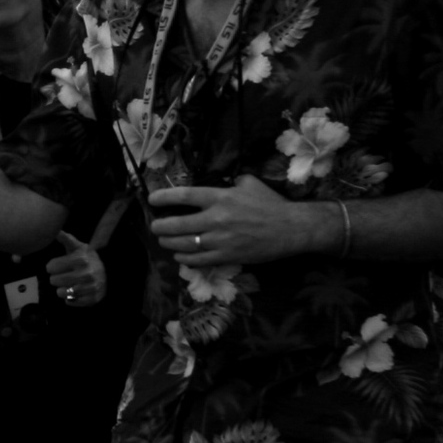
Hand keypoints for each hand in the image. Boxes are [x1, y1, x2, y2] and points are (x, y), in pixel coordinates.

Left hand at [47, 231, 106, 306]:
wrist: (110, 272)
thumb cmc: (88, 258)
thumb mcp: (79, 247)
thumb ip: (66, 239)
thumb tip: (56, 231)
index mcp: (81, 259)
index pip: (51, 267)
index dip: (52, 266)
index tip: (56, 266)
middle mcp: (86, 273)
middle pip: (54, 280)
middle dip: (55, 278)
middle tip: (62, 275)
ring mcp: (90, 288)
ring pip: (60, 293)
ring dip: (61, 289)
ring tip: (67, 284)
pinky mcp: (92, 299)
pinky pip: (70, 302)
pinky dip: (69, 298)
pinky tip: (74, 291)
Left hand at [149, 174, 328, 266]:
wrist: (291, 229)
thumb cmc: (270, 204)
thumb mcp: (249, 183)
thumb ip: (230, 182)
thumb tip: (220, 181)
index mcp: (220, 197)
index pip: (184, 196)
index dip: (164, 198)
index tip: (152, 200)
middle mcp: (216, 219)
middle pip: (178, 224)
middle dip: (161, 226)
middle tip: (154, 226)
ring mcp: (221, 240)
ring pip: (186, 244)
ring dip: (170, 243)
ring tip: (163, 240)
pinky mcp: (227, 256)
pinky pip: (200, 260)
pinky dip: (186, 258)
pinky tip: (180, 255)